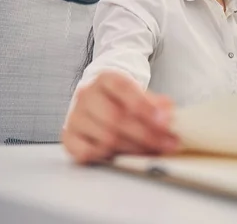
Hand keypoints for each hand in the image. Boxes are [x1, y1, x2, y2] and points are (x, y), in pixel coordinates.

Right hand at [61, 71, 179, 164]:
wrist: (98, 103)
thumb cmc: (122, 101)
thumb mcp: (140, 94)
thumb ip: (155, 103)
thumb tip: (168, 112)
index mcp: (106, 79)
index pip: (123, 89)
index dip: (145, 106)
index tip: (165, 122)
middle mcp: (87, 95)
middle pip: (116, 118)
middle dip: (146, 134)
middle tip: (167, 144)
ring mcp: (75, 116)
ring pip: (105, 138)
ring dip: (133, 148)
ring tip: (152, 151)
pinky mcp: (69, 137)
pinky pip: (86, 152)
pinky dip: (107, 157)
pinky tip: (122, 156)